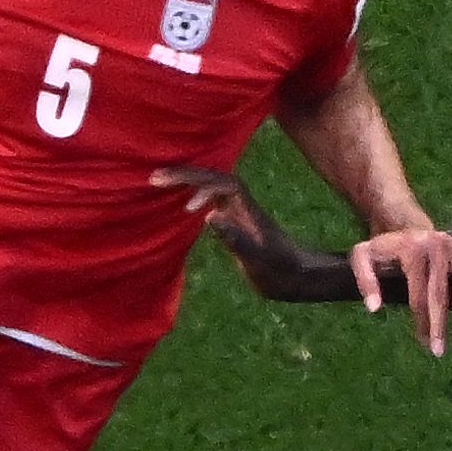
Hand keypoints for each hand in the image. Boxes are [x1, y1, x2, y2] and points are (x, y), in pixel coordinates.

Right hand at [155, 164, 338, 301]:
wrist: (297, 276)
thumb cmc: (280, 271)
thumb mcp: (258, 259)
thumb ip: (235, 238)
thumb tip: (209, 216)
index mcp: (247, 208)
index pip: (221, 183)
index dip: (199, 184)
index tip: (179, 199)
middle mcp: (242, 203)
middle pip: (211, 177)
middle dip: (184, 174)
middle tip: (154, 177)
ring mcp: (238, 209)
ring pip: (209, 184)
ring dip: (186, 179)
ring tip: (158, 180)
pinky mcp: (233, 217)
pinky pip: (210, 196)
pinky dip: (192, 191)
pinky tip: (177, 197)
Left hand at [347, 223, 451, 357]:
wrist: (404, 221)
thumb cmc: (383, 247)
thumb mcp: (363, 256)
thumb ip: (365, 280)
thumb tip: (374, 309)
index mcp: (412, 249)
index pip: (418, 292)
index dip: (421, 319)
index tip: (424, 343)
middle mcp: (436, 246)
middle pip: (440, 292)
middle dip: (440, 323)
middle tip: (439, 351)